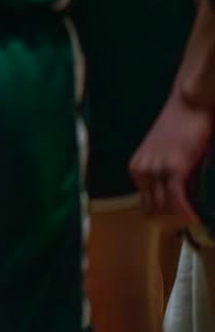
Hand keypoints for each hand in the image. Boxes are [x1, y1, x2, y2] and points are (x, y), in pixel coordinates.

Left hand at [130, 91, 213, 224]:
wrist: (188, 103)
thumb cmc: (179, 125)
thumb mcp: (164, 153)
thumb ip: (164, 173)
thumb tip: (175, 196)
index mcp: (137, 168)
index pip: (146, 202)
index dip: (160, 216)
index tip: (174, 225)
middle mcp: (142, 170)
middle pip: (153, 208)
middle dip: (169, 222)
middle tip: (185, 228)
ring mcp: (157, 169)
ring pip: (165, 206)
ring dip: (179, 219)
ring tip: (193, 224)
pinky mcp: (175, 168)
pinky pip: (178, 199)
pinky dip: (187, 212)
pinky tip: (196, 220)